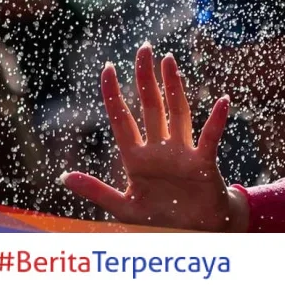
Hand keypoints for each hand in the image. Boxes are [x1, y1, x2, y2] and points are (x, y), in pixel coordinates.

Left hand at [61, 42, 248, 231]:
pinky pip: (209, 138)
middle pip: (151, 106)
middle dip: (146, 78)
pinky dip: (216, 121)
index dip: (114, 94)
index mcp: (137, 159)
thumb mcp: (123, 207)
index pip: (122, 119)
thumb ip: (95, 191)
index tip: (108, 68)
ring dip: (174, 87)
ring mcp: (182, 153)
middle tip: (144, 49)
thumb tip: (63, 177)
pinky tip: (222, 102)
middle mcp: (159, 149)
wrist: (194, 235)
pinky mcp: (203, 163)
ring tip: (169, 61)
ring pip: (177, 113)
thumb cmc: (161, 219)